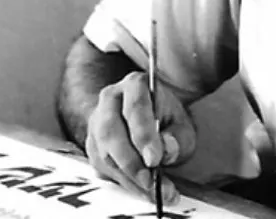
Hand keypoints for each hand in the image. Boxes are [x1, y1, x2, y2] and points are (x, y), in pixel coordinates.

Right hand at [85, 71, 196, 203]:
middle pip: (112, 131)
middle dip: (131, 162)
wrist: (150, 120)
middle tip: (151, 182)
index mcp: (134, 85)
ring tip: (153, 191)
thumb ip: (178, 137)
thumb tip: (167, 149)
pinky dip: (122, 183)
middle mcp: (110, 100)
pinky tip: (142, 191)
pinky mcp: (92, 146)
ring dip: (128, 177)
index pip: (135, 107)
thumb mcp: (182, 125)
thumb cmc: (167, 121)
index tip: (154, 159)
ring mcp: (96, 123)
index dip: (143, 135)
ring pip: (103, 152)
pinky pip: (102, 167)